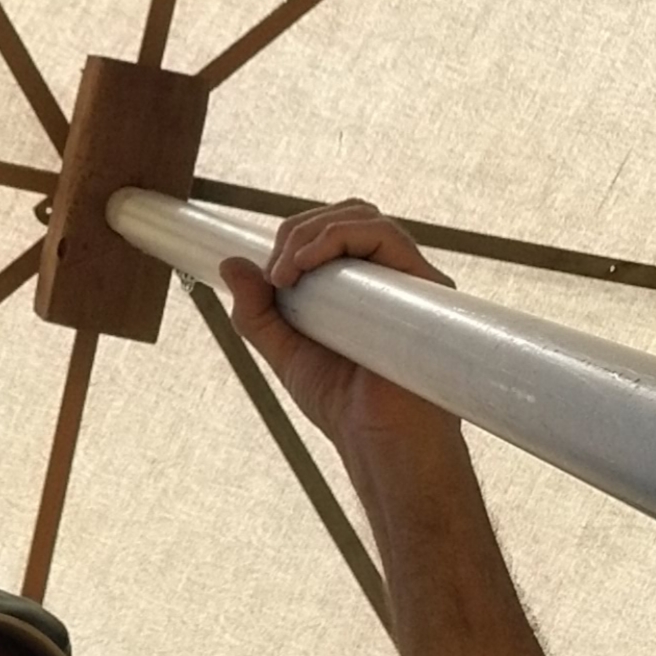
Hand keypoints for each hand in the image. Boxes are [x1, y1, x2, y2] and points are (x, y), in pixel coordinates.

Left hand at [221, 200, 458, 461]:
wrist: (379, 442)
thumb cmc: (342, 403)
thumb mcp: (284, 350)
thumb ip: (256, 312)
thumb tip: (231, 263)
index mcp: (362, 285)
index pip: (333, 230)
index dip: (295, 236)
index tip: (268, 274)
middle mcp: (390, 275)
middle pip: (349, 214)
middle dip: (299, 230)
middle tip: (275, 273)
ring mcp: (408, 279)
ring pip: (365, 217)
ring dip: (314, 232)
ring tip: (288, 271)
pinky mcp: (423, 288)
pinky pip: (387, 237)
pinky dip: (340, 238)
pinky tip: (307, 267)